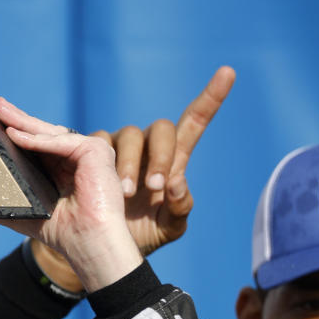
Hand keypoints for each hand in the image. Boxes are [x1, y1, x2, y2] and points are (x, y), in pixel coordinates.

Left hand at [0, 99, 139, 291]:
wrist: (88, 244)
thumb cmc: (63, 233)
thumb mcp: (27, 213)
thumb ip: (7, 203)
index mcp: (64, 168)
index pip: (38, 143)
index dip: (17, 130)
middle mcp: (78, 157)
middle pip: (42, 132)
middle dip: (17, 118)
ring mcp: (89, 152)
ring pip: (49, 133)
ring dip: (22, 122)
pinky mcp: (95, 151)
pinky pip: (59, 142)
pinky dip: (36, 140)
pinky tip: (14, 135)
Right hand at [93, 64, 234, 253]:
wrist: (104, 246)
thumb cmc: (143, 233)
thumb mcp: (169, 228)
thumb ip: (181, 208)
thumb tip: (176, 184)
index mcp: (172, 159)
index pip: (193, 122)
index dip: (211, 98)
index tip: (228, 72)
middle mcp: (146, 146)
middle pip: (160, 130)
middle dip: (161, 156)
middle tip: (155, 187)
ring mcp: (118, 146)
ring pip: (129, 136)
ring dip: (129, 165)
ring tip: (124, 195)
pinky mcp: (90, 152)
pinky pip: (95, 144)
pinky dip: (98, 161)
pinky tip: (96, 182)